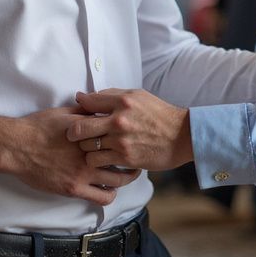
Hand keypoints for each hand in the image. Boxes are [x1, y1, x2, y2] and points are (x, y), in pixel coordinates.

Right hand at [0, 107, 140, 204]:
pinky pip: (102, 197)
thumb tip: (102, 106)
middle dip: (134, 159)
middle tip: (138, 160)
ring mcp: (83, 172)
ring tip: (126, 176)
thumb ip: (86, 112)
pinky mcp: (74, 188)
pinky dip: (109, 195)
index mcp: (90, 132)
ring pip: (118, 180)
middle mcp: (90, 152)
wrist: (17, 146)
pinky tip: (108, 190)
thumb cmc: (38, 127)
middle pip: (125, 158)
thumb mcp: (65, 112)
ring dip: (125, 179)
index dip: (131, 137)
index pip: (120, 135)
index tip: (135, 139)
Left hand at [69, 89, 193, 172]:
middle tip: (75, 135)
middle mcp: (119, 120)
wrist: (182, 136)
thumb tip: (85, 97)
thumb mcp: (139, 96)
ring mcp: (121, 140)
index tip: (79, 114)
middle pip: (79, 127)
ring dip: (86, 147)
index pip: (87, 102)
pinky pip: (97, 161)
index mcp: (123, 101)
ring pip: (86, 146)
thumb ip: (112, 95)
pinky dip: (96, 160)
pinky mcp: (125, 158)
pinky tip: (103, 157)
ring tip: (92, 147)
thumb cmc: (159, 115)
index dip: (79, 109)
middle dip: (73, 132)